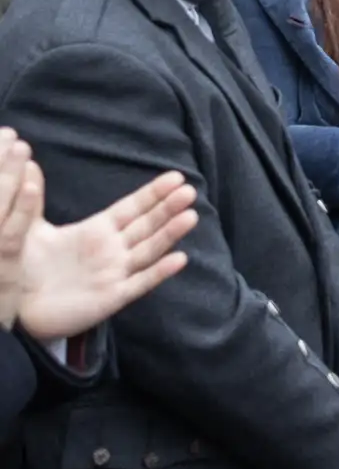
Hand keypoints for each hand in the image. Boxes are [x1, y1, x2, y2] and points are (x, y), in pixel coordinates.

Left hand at [0, 126, 199, 339]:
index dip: (153, 193)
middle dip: (168, 209)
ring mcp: (115, 273)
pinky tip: (179, 259)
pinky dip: (159, 272)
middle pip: (147, 225)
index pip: (132, 208)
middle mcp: (112, 250)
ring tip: (190, 216)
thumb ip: (32, 198)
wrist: (16, 306)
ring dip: (170, 234)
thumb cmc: (24, 266)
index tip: (176, 177)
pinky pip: (140, 283)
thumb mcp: (28, 227)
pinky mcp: (112, 297)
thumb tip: (28, 162)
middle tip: (189, 192)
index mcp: (97, 231)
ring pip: (149, 250)